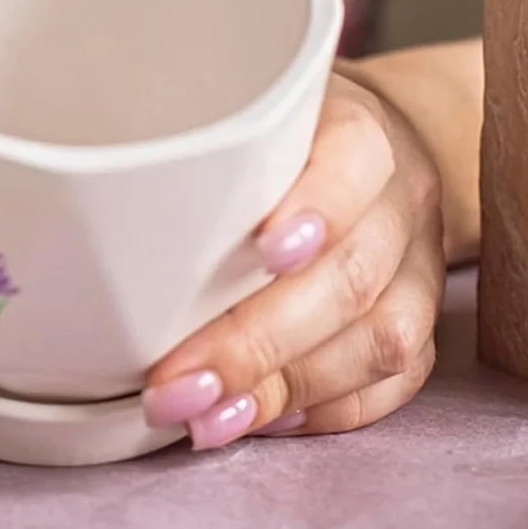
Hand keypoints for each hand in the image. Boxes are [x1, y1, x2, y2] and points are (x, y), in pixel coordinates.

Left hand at [142, 70, 446, 448]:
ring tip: (205, 418)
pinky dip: (321, 410)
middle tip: (176, 382)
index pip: (352, 160)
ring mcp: (418, 265)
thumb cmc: (284, 136)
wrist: (376, 150)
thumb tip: (105, 212)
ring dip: (283, 388)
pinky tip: (258, 417)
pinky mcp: (422, 320)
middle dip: (257, 340)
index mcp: (359, 131)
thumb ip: (203, 147)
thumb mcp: (247, 111)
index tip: (263, 251)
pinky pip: (390, 383)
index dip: (316, 208)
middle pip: (350, 275)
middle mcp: (399, 198)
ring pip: (379, 338)